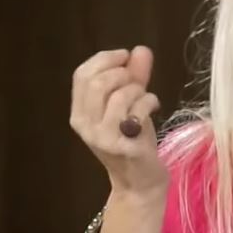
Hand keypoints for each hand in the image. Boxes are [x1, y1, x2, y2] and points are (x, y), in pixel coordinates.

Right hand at [69, 46, 166, 199]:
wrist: (140, 182)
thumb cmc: (134, 141)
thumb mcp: (130, 105)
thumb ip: (134, 77)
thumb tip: (140, 49)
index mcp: (79, 113)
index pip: (82, 75)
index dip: (105, 59)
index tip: (125, 57)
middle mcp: (84, 125)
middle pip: (98, 82)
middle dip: (123, 73)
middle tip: (138, 82)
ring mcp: (102, 136)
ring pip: (119, 94)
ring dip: (139, 90)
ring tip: (145, 99)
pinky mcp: (123, 145)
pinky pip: (136, 110)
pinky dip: (149, 101)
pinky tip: (153, 108)